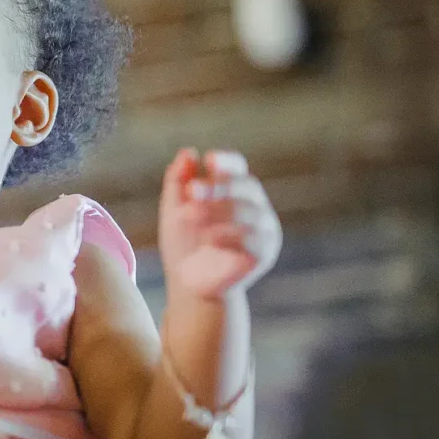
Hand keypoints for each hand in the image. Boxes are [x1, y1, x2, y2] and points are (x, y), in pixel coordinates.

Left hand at [158, 148, 281, 299]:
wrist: (189, 284)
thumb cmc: (183, 244)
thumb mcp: (173, 210)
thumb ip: (177, 181)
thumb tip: (188, 153)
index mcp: (233, 192)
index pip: (237, 169)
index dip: (227, 162)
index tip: (210, 160)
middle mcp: (254, 206)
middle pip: (245, 186)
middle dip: (217, 186)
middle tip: (190, 191)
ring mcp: (263, 229)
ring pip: (248, 211)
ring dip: (216, 211)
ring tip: (190, 216)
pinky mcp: (264, 252)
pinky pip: (253, 239)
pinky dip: (229, 236)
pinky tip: (208, 240)